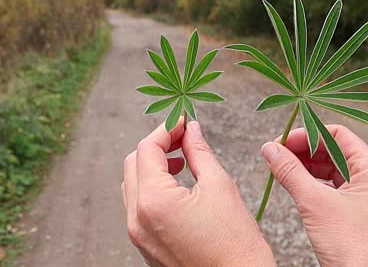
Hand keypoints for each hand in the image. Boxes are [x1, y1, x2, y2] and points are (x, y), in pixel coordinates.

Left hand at [122, 120, 274, 266]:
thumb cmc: (235, 244)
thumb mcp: (219, 186)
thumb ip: (199, 152)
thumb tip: (192, 130)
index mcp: (153, 201)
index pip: (148, 148)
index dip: (166, 129)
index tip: (184, 121)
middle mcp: (137, 218)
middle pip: (134, 163)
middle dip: (157, 146)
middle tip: (184, 137)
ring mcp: (138, 234)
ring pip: (132, 185)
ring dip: (152, 166)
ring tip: (182, 161)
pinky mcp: (144, 245)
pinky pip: (137, 206)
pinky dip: (151, 188)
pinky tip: (176, 185)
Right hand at [262, 125, 367, 266]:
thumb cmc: (356, 247)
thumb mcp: (315, 204)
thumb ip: (290, 172)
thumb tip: (269, 149)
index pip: (336, 135)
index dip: (305, 135)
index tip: (280, 143)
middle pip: (334, 151)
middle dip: (302, 151)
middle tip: (275, 156)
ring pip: (333, 170)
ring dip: (306, 168)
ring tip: (280, 171)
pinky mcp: (362, 212)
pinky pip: (336, 188)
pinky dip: (314, 185)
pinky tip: (295, 187)